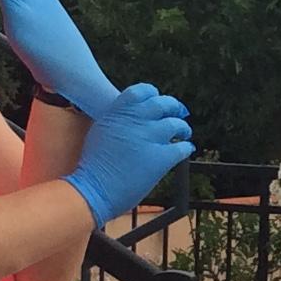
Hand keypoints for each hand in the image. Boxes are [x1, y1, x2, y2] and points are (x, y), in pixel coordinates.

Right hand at [63, 82, 193, 225]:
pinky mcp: (161, 158)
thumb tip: (133, 119)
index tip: (157, 99)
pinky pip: (181, 147)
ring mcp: (149, 138)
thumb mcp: (100, 131)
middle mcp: (135, 120)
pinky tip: (187, 149)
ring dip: (183, 128)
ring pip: (176, 125)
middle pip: (162, 105)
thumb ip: (118, 120)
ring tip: (185, 132)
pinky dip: (186, 147)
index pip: (142, 91)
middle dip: (174, 107)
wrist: (93, 189)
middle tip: (179, 112)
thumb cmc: (93, 166)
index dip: (154, 94)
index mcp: (118, 112)